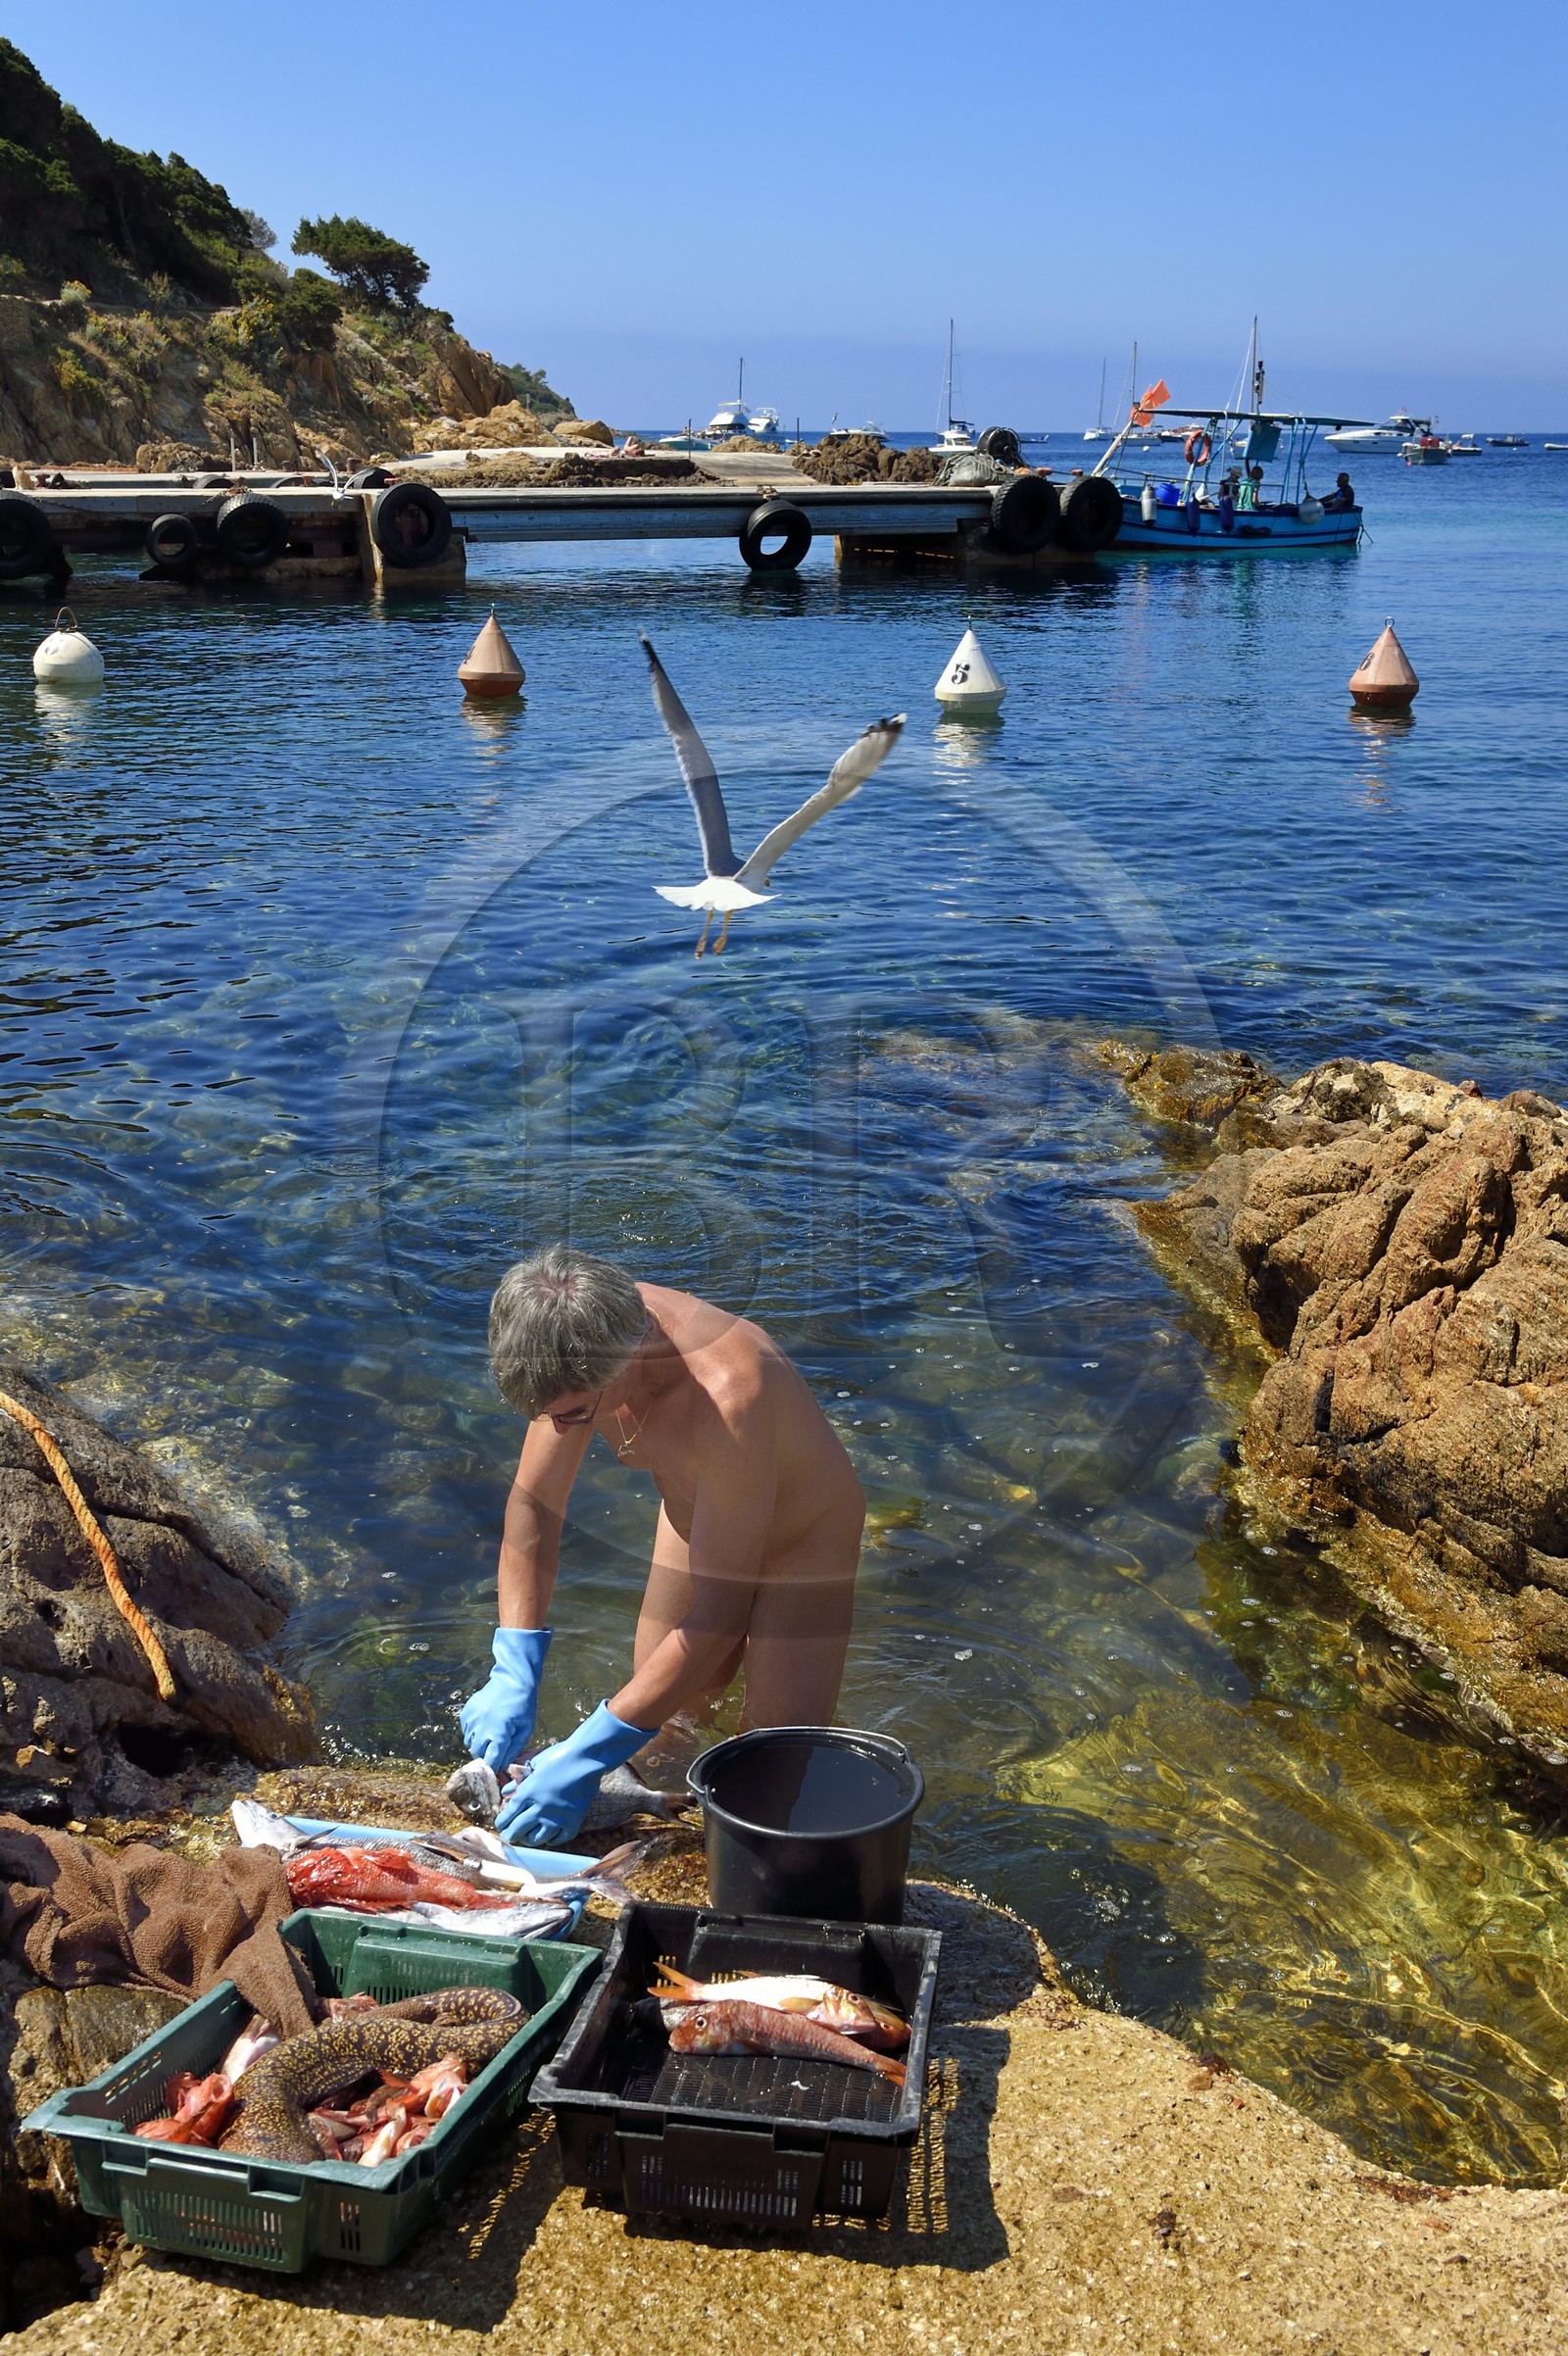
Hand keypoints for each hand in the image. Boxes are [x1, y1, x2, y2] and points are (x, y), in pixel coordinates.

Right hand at [458, 1628, 551, 1772]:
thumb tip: (502, 1765)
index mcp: (499, 1734)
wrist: (511, 1681)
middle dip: (487, 1755)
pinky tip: (485, 1723)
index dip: (495, 1767)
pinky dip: (473, 1732)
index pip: (491, 1761)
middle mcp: (481, 1728)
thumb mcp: (526, 1729)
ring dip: (479, 1744)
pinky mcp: (465, 1713)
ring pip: (470, 1743)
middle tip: (497, 1748)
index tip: (498, 1767)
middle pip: (478, 1754)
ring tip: (491, 1733)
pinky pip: (466, 1731)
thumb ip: (514, 1749)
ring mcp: (471, 1720)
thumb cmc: (523, 1706)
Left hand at [495, 1700, 656, 1846]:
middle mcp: (541, 1808)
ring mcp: (558, 1818)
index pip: (508, 1815)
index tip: (500, 1825)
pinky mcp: (573, 1822)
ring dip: (529, 1839)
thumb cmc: (560, 1756)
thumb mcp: (535, 1764)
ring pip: (537, 1839)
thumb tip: (506, 1793)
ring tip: (527, 1837)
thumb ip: (519, 1781)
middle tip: (509, 1835)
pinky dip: (551, 1840)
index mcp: (529, 1792)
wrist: (587, 1758)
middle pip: (518, 1830)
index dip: (501, 1823)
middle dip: (510, 1834)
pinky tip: (548, 1836)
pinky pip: (559, 1839)